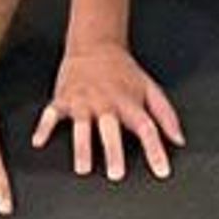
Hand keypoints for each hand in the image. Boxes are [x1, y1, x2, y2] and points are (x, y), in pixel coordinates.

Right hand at [33, 42, 184, 182]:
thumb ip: (166, 115)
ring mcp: (83, 100)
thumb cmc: (124, 72)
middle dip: (113, 150)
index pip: (146, 127)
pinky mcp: (63, 98)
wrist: (95, 45)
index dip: (155, 150)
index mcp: (129, 102)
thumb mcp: (150, 88)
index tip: (161, 171)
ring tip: (83, 168)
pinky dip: (44, 127)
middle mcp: (106, 102)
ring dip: (82, 147)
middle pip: (111, 128)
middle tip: (116, 174)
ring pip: (82, 125)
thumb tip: (179, 140)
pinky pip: (51, 114)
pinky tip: (39, 142)